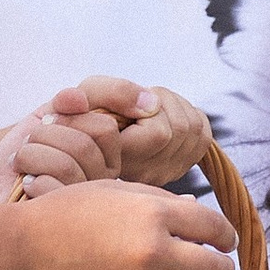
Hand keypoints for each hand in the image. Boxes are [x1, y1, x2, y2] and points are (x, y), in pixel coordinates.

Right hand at [12, 176, 236, 269]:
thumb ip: (159, 201)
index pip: (216, 228)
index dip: (226, 237)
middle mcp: (153, 249)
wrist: (24, 247)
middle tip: (209, 269)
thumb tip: (197, 210)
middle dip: (218, 269)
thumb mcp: (115, 190)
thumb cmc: (67, 211)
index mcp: (154, 212)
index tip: (223, 243)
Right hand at [47, 79, 211, 187]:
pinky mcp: (176, 168)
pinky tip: (162, 116)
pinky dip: (189, 115)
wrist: (67, 146)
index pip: (159, 134)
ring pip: (193, 129)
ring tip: (146, 108)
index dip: (147, 107)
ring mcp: (162, 176)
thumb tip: (151, 101)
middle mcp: (145, 176)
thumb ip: (111, 92)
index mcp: (122, 163)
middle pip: (181, 128)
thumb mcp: (81, 96)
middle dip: (163, 100)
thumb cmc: (69, 119)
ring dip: (174, 105)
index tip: (126, 106)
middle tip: (137, 101)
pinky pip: (202, 135)